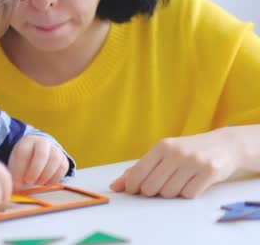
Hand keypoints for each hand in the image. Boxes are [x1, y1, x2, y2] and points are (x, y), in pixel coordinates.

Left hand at [8, 136, 69, 189]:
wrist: (38, 152)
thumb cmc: (24, 161)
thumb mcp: (16, 164)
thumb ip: (15, 175)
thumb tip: (16, 188)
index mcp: (27, 142)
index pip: (24, 153)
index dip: (20, 169)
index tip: (18, 182)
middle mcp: (42, 142)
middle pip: (42, 154)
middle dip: (35, 171)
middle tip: (29, 182)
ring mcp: (55, 149)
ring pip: (54, 160)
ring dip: (46, 175)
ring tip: (38, 183)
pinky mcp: (63, 158)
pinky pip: (63, 167)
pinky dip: (55, 178)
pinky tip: (46, 183)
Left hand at [110, 129, 240, 197]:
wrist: (224, 145)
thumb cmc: (187, 152)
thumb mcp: (162, 154)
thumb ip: (138, 170)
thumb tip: (115, 186)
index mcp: (161, 146)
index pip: (137, 173)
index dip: (132, 187)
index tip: (134, 190)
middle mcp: (176, 152)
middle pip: (151, 187)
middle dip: (153, 191)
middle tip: (162, 184)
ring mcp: (193, 161)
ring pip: (169, 193)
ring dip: (172, 192)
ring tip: (180, 180)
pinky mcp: (209, 171)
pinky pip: (189, 194)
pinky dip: (188, 193)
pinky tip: (193, 182)